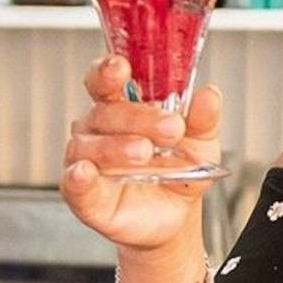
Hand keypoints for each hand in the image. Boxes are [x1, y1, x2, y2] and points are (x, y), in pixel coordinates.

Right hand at [62, 54, 222, 254]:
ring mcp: (86, 161)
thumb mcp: (201, 142)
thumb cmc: (178, 169)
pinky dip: (78, 178)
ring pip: (88, 146)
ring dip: (116, 147)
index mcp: (122, 107)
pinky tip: (85, 172)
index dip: (108, 70)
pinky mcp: (84, 196)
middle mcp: (98, 130)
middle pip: (105, 112)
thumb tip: (209, 95)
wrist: (175, 215)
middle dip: (137, 117)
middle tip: (171, 127)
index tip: (121, 67)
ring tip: (145, 153)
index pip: (105, 80)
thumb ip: (202, 119)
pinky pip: (73, 184)